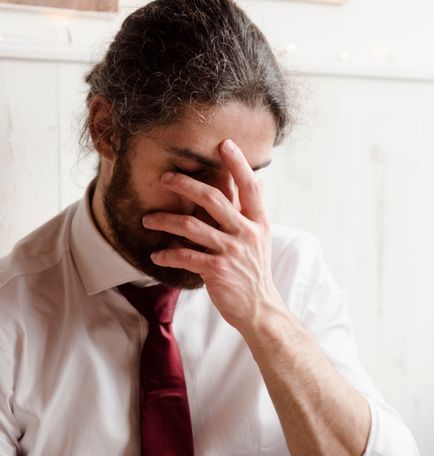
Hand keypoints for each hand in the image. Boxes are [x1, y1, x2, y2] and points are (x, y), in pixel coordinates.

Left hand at [143, 139, 285, 334]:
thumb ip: (241, 215)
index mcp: (257, 221)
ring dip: (165, 220)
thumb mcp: (256, 239)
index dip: (238, 163)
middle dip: (185, 184)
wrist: (259, 307)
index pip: (250, 185)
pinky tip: (157, 255)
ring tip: (148, 219)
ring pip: (192, 225)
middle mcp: (246, 232)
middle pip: (213, 198)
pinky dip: (167, 254)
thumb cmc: (253, 270)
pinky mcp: (216, 270)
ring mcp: (232, 251)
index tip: (224, 143)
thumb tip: (226, 187)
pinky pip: (185, 255)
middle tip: (165, 178)